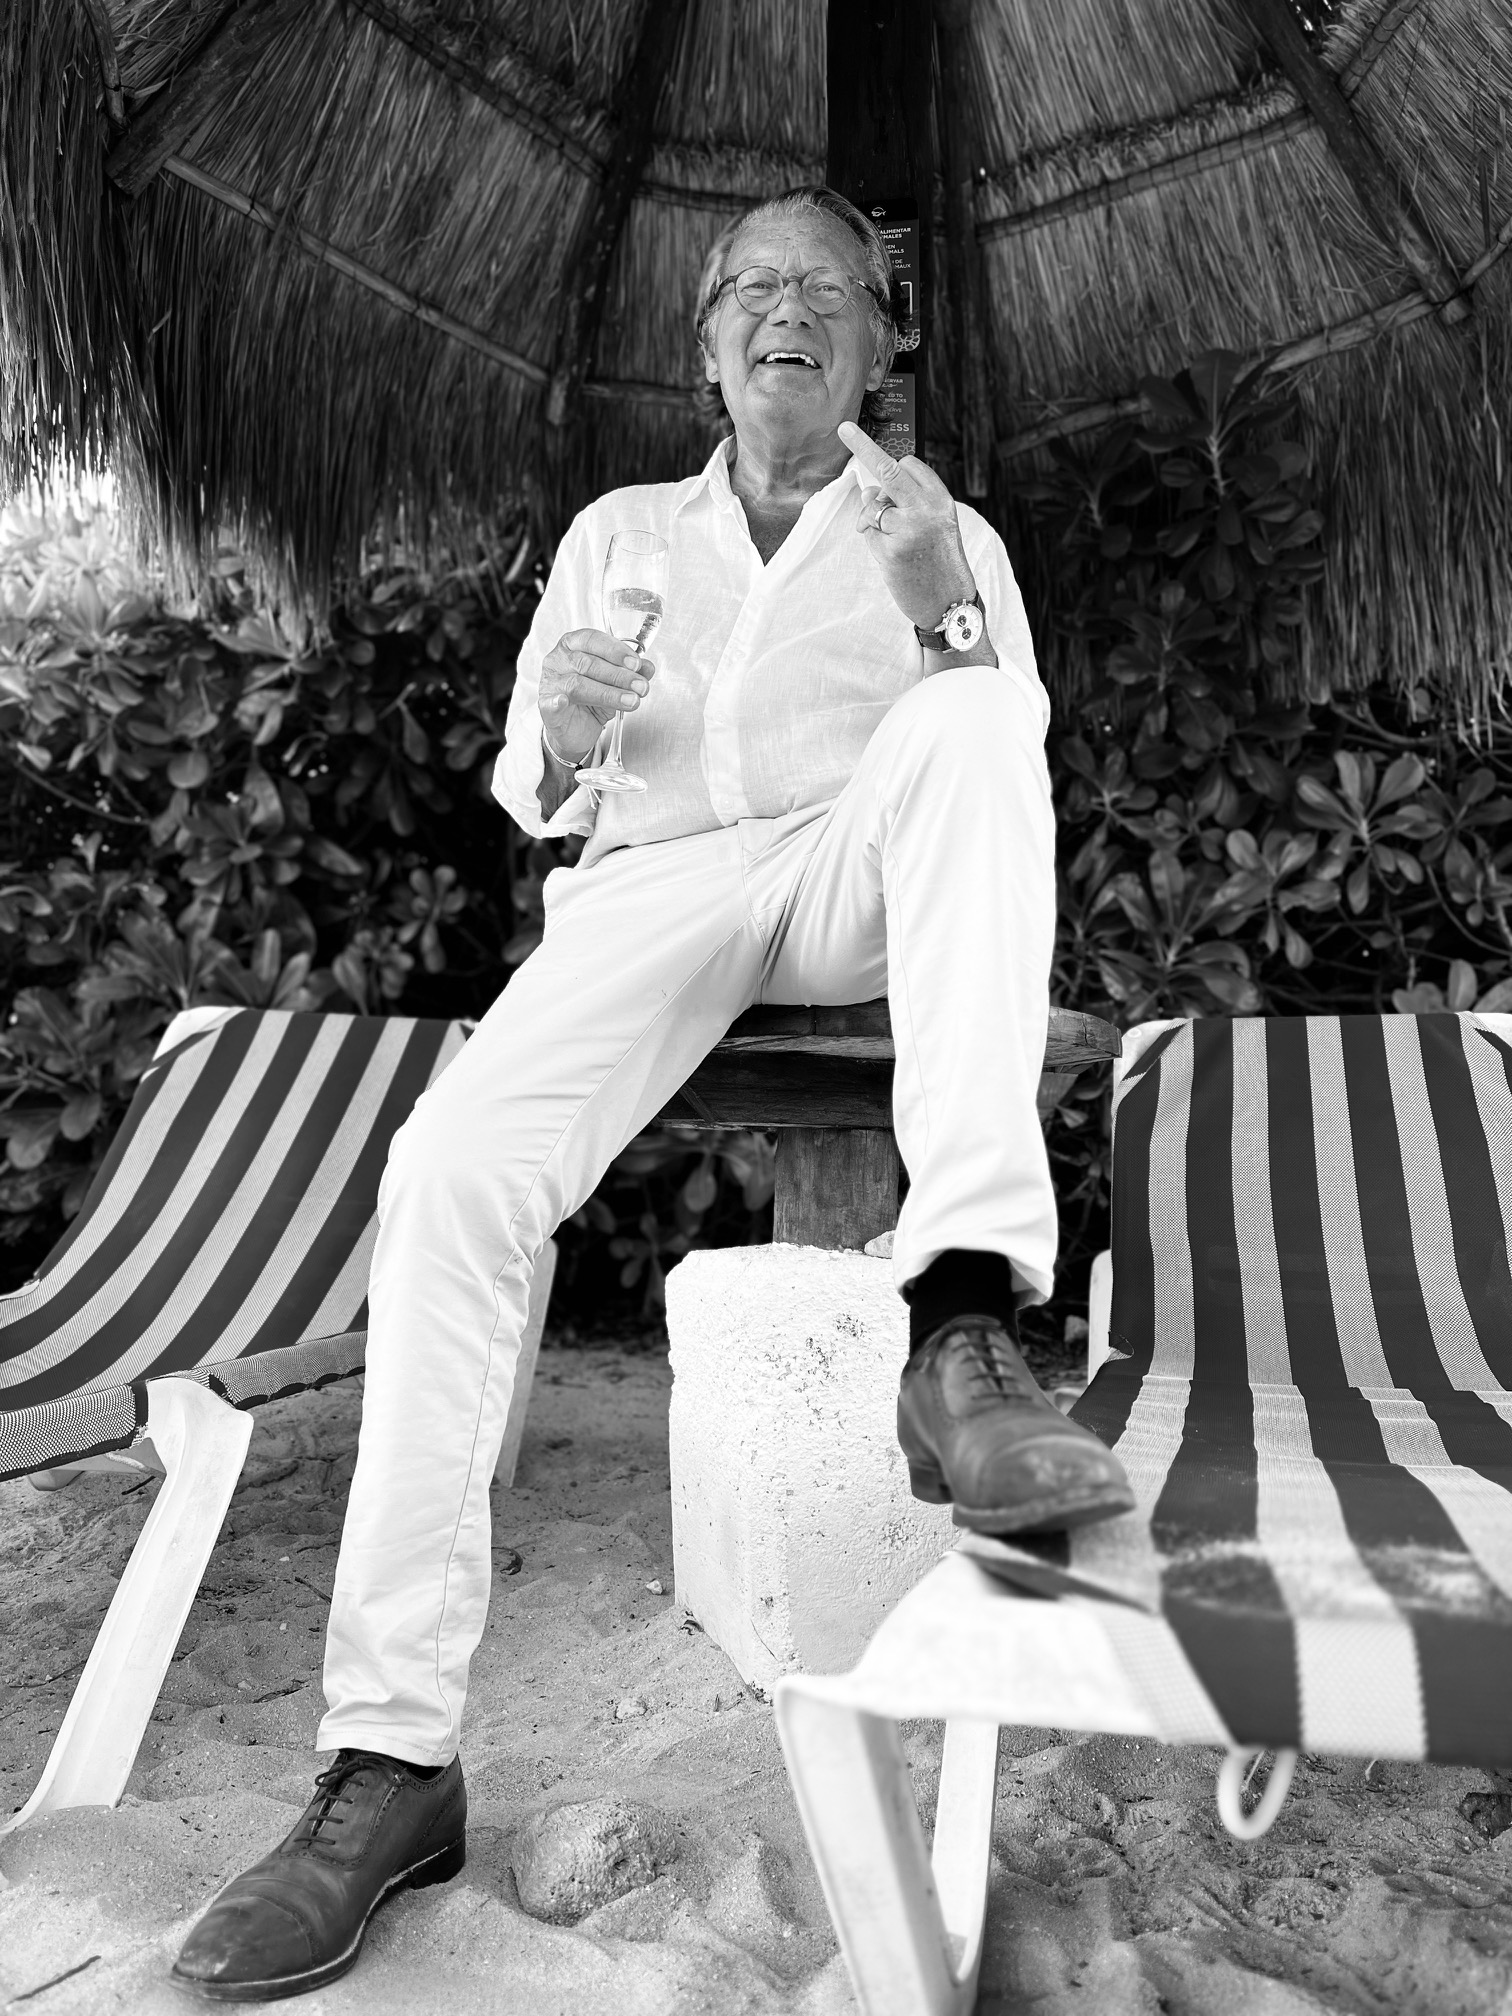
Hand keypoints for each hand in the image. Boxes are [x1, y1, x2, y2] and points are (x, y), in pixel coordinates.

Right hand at [538, 629, 653, 765]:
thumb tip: (648, 668)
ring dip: (609, 693)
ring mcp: (550, 683)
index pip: (592, 640)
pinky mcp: (545, 707)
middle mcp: (558, 660)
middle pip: (588, 663)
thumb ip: (631, 673)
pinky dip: (557, 702)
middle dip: (619, 675)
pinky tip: (564, 702)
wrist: (576, 728)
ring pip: (578, 684)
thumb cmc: (593, 698)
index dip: (615, 650)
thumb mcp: (616, 683)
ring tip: (631, 701)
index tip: (636, 664)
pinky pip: (549, 703)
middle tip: (641, 687)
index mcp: (573, 645)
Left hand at [838, 420, 977, 633]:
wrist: (950, 604)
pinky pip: (869, 535)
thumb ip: (908, 503)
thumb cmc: (941, 563)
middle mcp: (925, 509)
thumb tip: (869, 490)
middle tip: (845, 428)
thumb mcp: (935, 526)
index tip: (858, 433)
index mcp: (940, 500)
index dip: (884, 456)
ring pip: (872, 508)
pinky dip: (875, 544)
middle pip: (888, 472)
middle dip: (863, 448)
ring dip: (874, 521)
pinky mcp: (890, 550)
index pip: (907, 465)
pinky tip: (894, 559)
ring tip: (898, 544)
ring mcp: (907, 529)